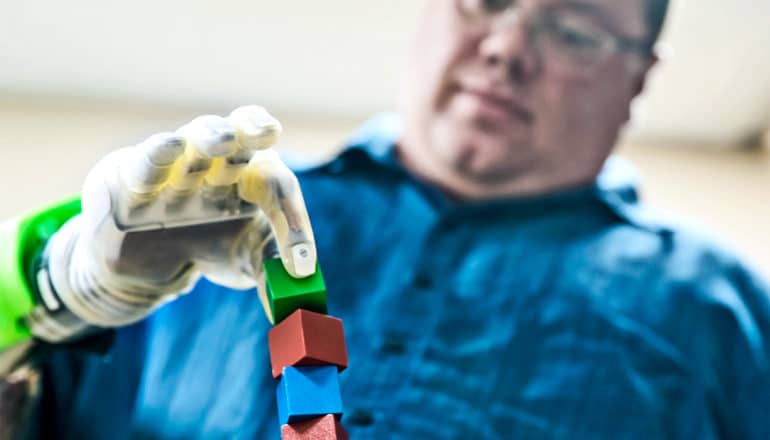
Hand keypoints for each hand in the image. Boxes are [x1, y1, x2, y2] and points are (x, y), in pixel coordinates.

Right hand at [29, 106, 315, 340]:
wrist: (148, 270)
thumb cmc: (208, 249)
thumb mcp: (245, 261)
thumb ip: (273, 273)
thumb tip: (300, 295)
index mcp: (252, 176)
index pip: (277, 184)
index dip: (292, 220)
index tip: (300, 265)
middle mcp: (218, 161)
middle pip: (240, 137)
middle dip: (253, 131)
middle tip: (268, 132)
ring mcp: (176, 164)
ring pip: (195, 137)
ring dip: (210, 136)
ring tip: (225, 138)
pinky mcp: (130, 175)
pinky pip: (146, 161)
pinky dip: (158, 154)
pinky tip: (171, 148)